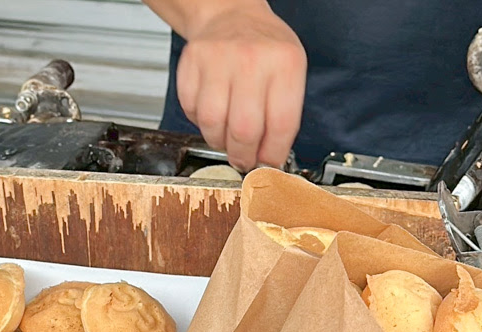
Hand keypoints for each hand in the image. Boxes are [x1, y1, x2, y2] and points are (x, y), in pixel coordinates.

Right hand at [176, 2, 305, 169]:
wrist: (231, 16)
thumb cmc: (263, 49)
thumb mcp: (289, 73)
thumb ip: (282, 115)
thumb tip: (268, 159)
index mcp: (285, 63)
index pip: (281, 124)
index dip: (272, 154)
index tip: (268, 165)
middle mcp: (251, 58)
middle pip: (244, 130)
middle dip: (243, 155)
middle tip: (243, 159)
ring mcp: (217, 59)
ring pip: (212, 124)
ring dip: (219, 141)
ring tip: (226, 136)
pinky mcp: (191, 64)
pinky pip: (191, 111)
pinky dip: (199, 122)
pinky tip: (212, 112)